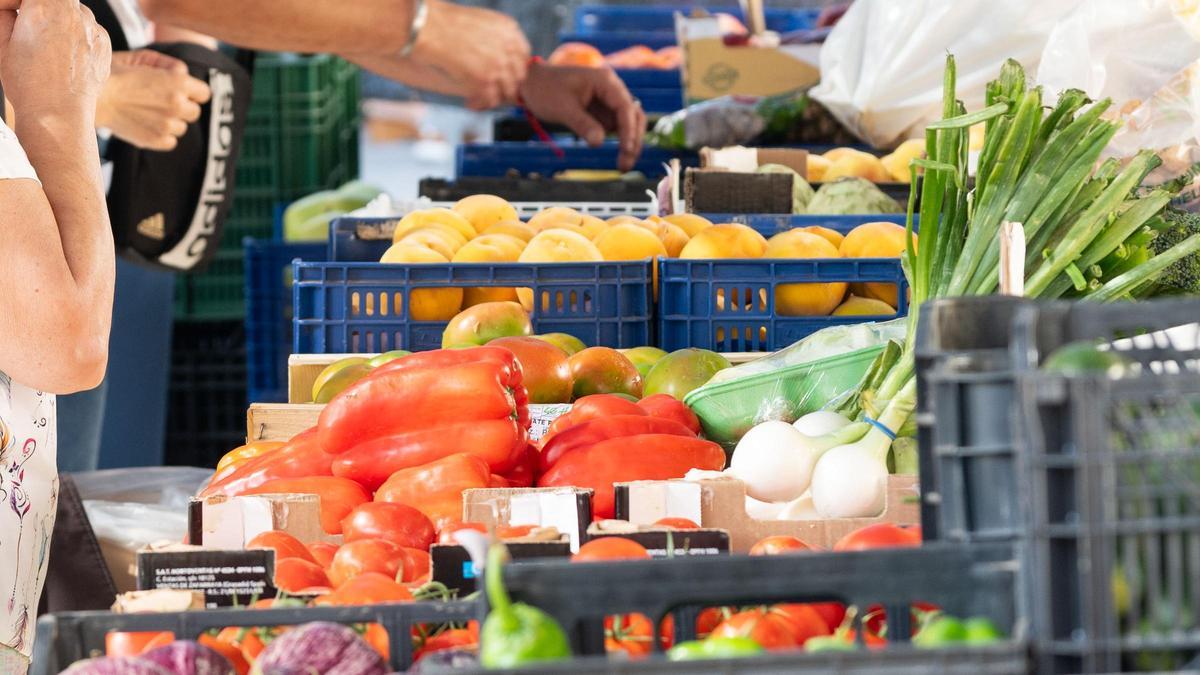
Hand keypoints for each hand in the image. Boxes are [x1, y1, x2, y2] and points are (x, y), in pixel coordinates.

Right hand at [0, 0, 110, 122]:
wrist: (59, 115)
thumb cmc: (32, 85)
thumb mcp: (3, 43)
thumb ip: (6, 14)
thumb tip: (10, 8)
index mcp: (46, 8)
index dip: (12, 1)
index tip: (7, 10)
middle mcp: (76, 15)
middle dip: (37, 7)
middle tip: (24, 25)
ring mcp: (94, 31)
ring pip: (72, 12)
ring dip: (57, 20)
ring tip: (44, 46)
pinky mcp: (105, 46)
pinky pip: (87, 31)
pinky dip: (75, 37)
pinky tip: (62, 57)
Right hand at [97, 49, 210, 149]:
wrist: (88, 95)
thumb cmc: (111, 72)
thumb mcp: (140, 57)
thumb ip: (168, 65)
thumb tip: (183, 74)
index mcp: (178, 82)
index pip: (204, 93)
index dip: (192, 92)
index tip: (180, 92)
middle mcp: (177, 105)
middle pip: (194, 112)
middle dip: (181, 107)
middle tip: (159, 102)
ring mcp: (167, 125)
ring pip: (181, 128)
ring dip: (169, 122)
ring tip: (146, 113)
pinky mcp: (155, 140)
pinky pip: (170, 142)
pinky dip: (161, 136)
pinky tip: (145, 125)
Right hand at [409, 0, 529, 109]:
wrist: (429, 27)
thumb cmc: (448, 22)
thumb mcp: (483, 21)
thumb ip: (498, 37)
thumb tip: (504, 57)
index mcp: (510, 30)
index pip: (523, 57)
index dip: (514, 68)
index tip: (506, 75)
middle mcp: (509, 48)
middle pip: (518, 77)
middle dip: (507, 85)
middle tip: (494, 91)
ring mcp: (499, 66)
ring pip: (508, 91)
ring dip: (494, 96)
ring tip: (478, 98)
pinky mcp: (485, 81)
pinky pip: (492, 100)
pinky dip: (481, 104)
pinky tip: (470, 103)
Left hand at [518, 63, 645, 170]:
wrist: (531, 84)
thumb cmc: (544, 90)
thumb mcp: (562, 109)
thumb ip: (582, 124)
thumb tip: (598, 143)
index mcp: (605, 81)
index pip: (625, 107)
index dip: (628, 130)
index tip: (626, 150)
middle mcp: (611, 89)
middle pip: (633, 116)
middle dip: (633, 140)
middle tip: (626, 166)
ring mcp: (607, 100)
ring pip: (628, 123)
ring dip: (629, 143)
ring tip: (623, 166)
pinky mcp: (601, 111)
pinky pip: (616, 127)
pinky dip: (619, 142)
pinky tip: (619, 158)